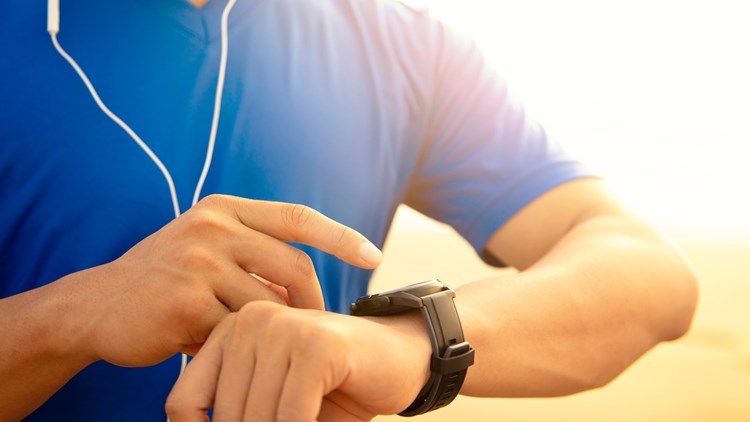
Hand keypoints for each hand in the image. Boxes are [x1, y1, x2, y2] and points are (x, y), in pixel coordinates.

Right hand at [69, 195, 381, 366]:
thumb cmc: (164, 279)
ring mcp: (199, 262)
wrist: (96, 306)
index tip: (375, 255)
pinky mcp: (186, 302)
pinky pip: (237, 332)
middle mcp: (213, 226)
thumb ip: (253, 255)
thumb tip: (306, 286)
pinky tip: (222, 349)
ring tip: (263, 343)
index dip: (342, 237)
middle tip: (316, 327)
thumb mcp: (207, 248)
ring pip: (269, 306)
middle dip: (314, 302)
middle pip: (295, 267)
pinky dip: (240, 346)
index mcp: (225, 208)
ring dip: (273, 331)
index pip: (299, 217)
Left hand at [165, 301, 431, 420]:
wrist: (400, 359)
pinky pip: (292, 416)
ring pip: (256, 419)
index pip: (182, 403)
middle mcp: (250, 321)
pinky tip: (322, 421)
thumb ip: (235, 412)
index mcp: (229, 332)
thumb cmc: (332, 387)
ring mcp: (284, 327)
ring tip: (309, 421)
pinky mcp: (316, 345)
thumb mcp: (269, 403)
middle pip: (223, 416)